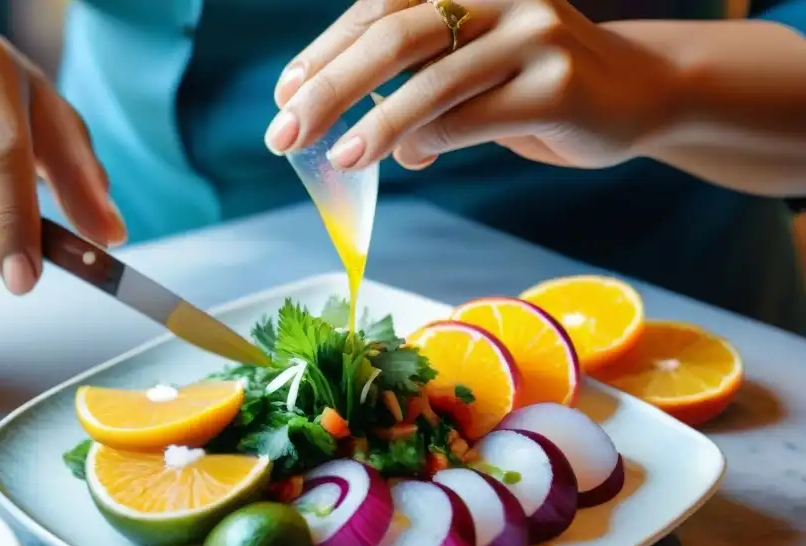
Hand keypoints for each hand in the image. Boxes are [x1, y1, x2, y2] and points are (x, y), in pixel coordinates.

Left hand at [267, 0, 680, 170]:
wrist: (634, 92)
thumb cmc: (528, 82)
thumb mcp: (464, 65)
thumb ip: (408, 75)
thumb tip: (330, 118)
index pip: (378, 7)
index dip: (324, 50)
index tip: (282, 95)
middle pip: (396, 35)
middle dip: (331, 87)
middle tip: (285, 133)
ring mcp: (535, 34)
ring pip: (435, 80)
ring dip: (377, 123)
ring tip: (339, 158)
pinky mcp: (559, 86)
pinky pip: (477, 118)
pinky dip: (433, 142)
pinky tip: (409, 159)